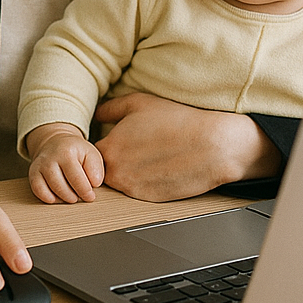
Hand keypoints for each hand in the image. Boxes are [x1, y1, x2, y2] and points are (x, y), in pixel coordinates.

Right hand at [25, 123, 104, 203]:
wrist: (56, 142)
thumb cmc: (76, 151)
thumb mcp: (91, 154)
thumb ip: (96, 168)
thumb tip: (95, 184)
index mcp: (68, 151)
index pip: (77, 179)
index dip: (85, 191)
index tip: (90, 196)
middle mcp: (51, 158)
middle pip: (62, 186)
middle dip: (74, 196)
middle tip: (81, 197)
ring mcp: (40, 165)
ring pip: (50, 190)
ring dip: (63, 198)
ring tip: (72, 197)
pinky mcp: (33, 173)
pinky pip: (38, 190)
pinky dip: (48, 198)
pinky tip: (57, 197)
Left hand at [94, 93, 281, 201]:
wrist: (211, 146)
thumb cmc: (177, 120)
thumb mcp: (138, 103)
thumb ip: (110, 108)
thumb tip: (96, 114)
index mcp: (109, 148)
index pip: (91, 153)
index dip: (107, 143)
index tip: (122, 138)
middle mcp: (116, 172)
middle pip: (105, 169)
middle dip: (117, 159)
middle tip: (140, 147)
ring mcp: (132, 189)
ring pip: (122, 181)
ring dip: (131, 171)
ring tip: (154, 154)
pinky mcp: (148, 200)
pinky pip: (138, 191)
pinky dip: (146, 181)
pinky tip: (162, 166)